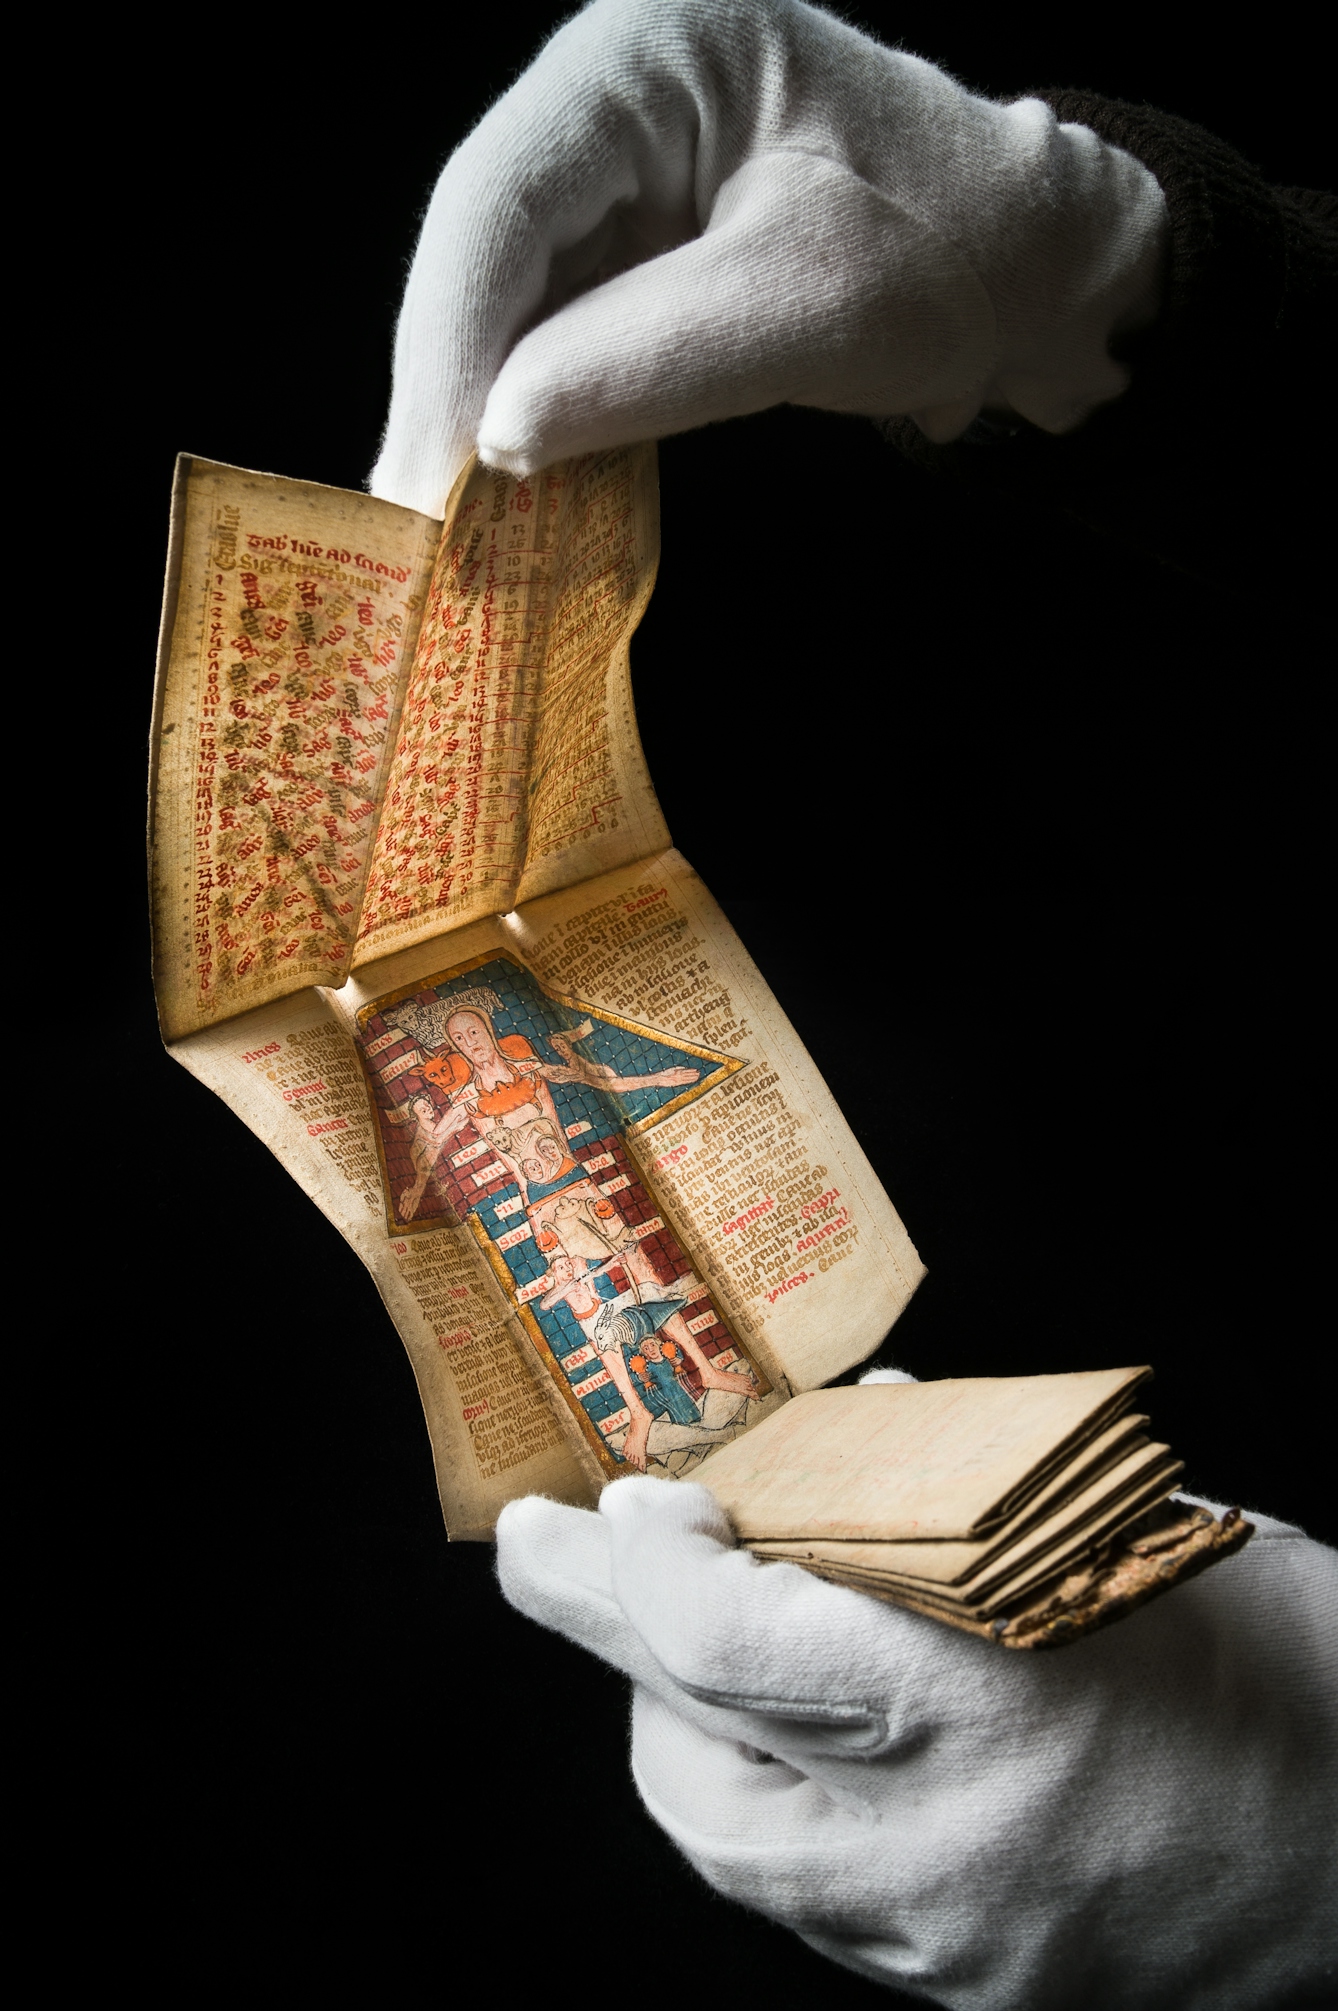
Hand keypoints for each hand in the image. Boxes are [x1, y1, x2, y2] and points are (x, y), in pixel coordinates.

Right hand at [372, 0, 1166, 515]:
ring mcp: (617, 170)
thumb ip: (652, 360)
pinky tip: (507, 491)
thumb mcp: (815, 307)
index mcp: (655, 46)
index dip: (450, 340)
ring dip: (476, 412)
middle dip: (447, 386)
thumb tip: (493, 433)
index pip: (506, 194)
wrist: (1028, 266)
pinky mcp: (632, 245)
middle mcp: (613, 93)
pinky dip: (534, 414)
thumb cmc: (955, 251)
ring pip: (507, 296)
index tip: (425, 472)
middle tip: (412, 525)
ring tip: (444, 530)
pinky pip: (555, 331)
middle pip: (485, 245)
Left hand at [497, 1477, 1337, 2007]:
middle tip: (549, 1550)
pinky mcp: (975, 1986)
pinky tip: (761, 1731)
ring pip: (731, 1848)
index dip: (647, 1566)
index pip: (730, 1648)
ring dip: (669, 1727)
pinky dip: (758, 1803)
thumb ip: (929, 1496)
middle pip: (698, 1751)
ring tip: (658, 1636)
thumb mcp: (1097, 1530)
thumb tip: (801, 1446)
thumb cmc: (1276, 1647)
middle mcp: (953, 1850)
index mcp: (993, 1703)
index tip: (625, 1501)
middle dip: (605, 1633)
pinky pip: (808, 1901)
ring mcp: (957, 1943)